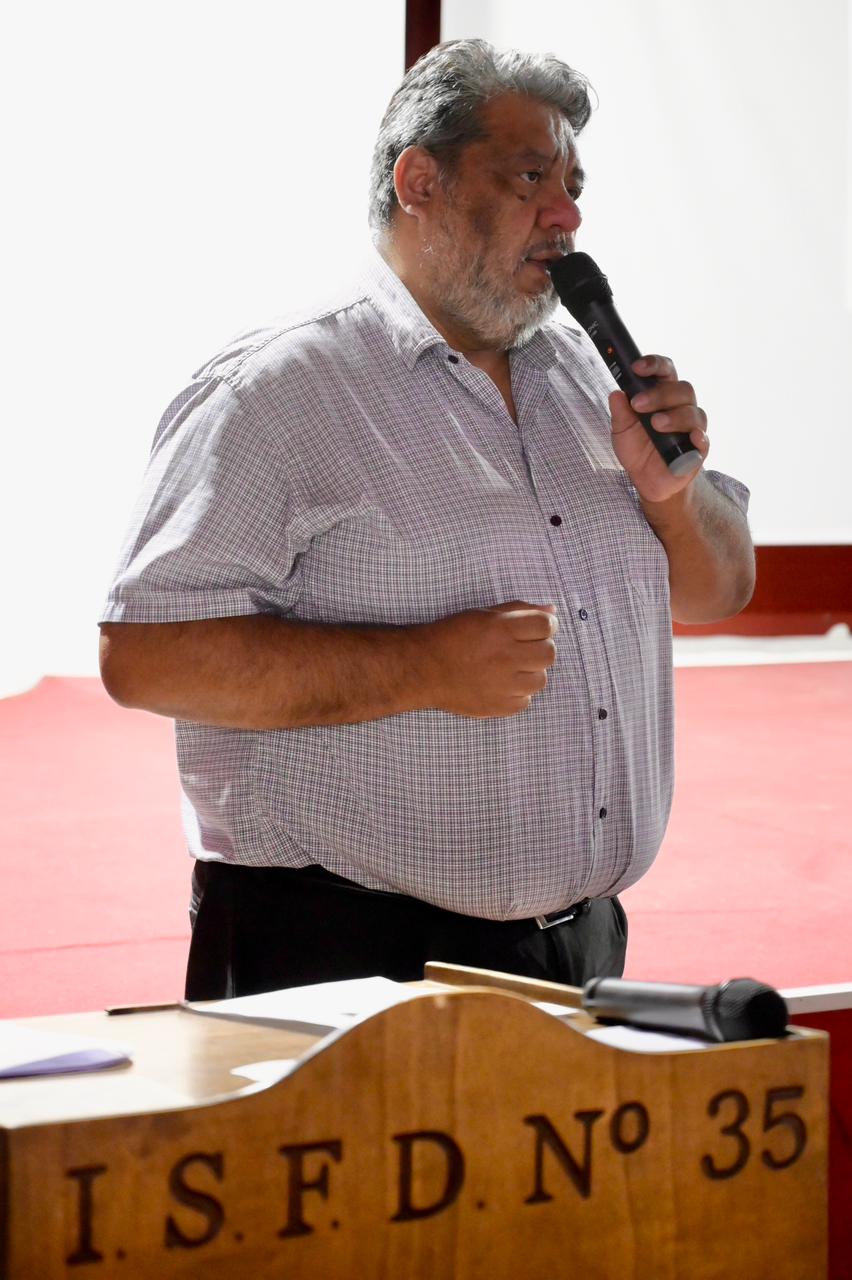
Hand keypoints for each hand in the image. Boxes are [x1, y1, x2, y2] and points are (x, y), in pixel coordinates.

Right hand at [413, 602, 557, 717]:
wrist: (423, 668)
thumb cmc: (452, 636)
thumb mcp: (483, 614)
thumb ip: (519, 610)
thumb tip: (552, 611)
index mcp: (501, 629)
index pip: (546, 626)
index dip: (546, 625)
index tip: (538, 629)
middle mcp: (505, 656)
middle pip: (549, 653)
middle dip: (541, 648)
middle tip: (523, 648)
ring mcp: (503, 685)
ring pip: (541, 679)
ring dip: (530, 672)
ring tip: (510, 668)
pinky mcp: (499, 706)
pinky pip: (525, 700)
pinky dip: (517, 692)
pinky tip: (500, 684)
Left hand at [608, 354, 708, 502]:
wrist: (646, 480)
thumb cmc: (637, 449)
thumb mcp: (621, 431)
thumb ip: (620, 413)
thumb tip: (616, 394)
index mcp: (663, 395)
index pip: (665, 371)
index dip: (654, 364)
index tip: (637, 367)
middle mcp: (681, 407)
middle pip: (682, 389)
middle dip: (660, 394)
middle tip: (638, 404)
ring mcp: (692, 427)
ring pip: (693, 412)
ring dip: (674, 416)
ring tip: (656, 424)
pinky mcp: (698, 449)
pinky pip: (704, 440)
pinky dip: (698, 437)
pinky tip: (691, 437)